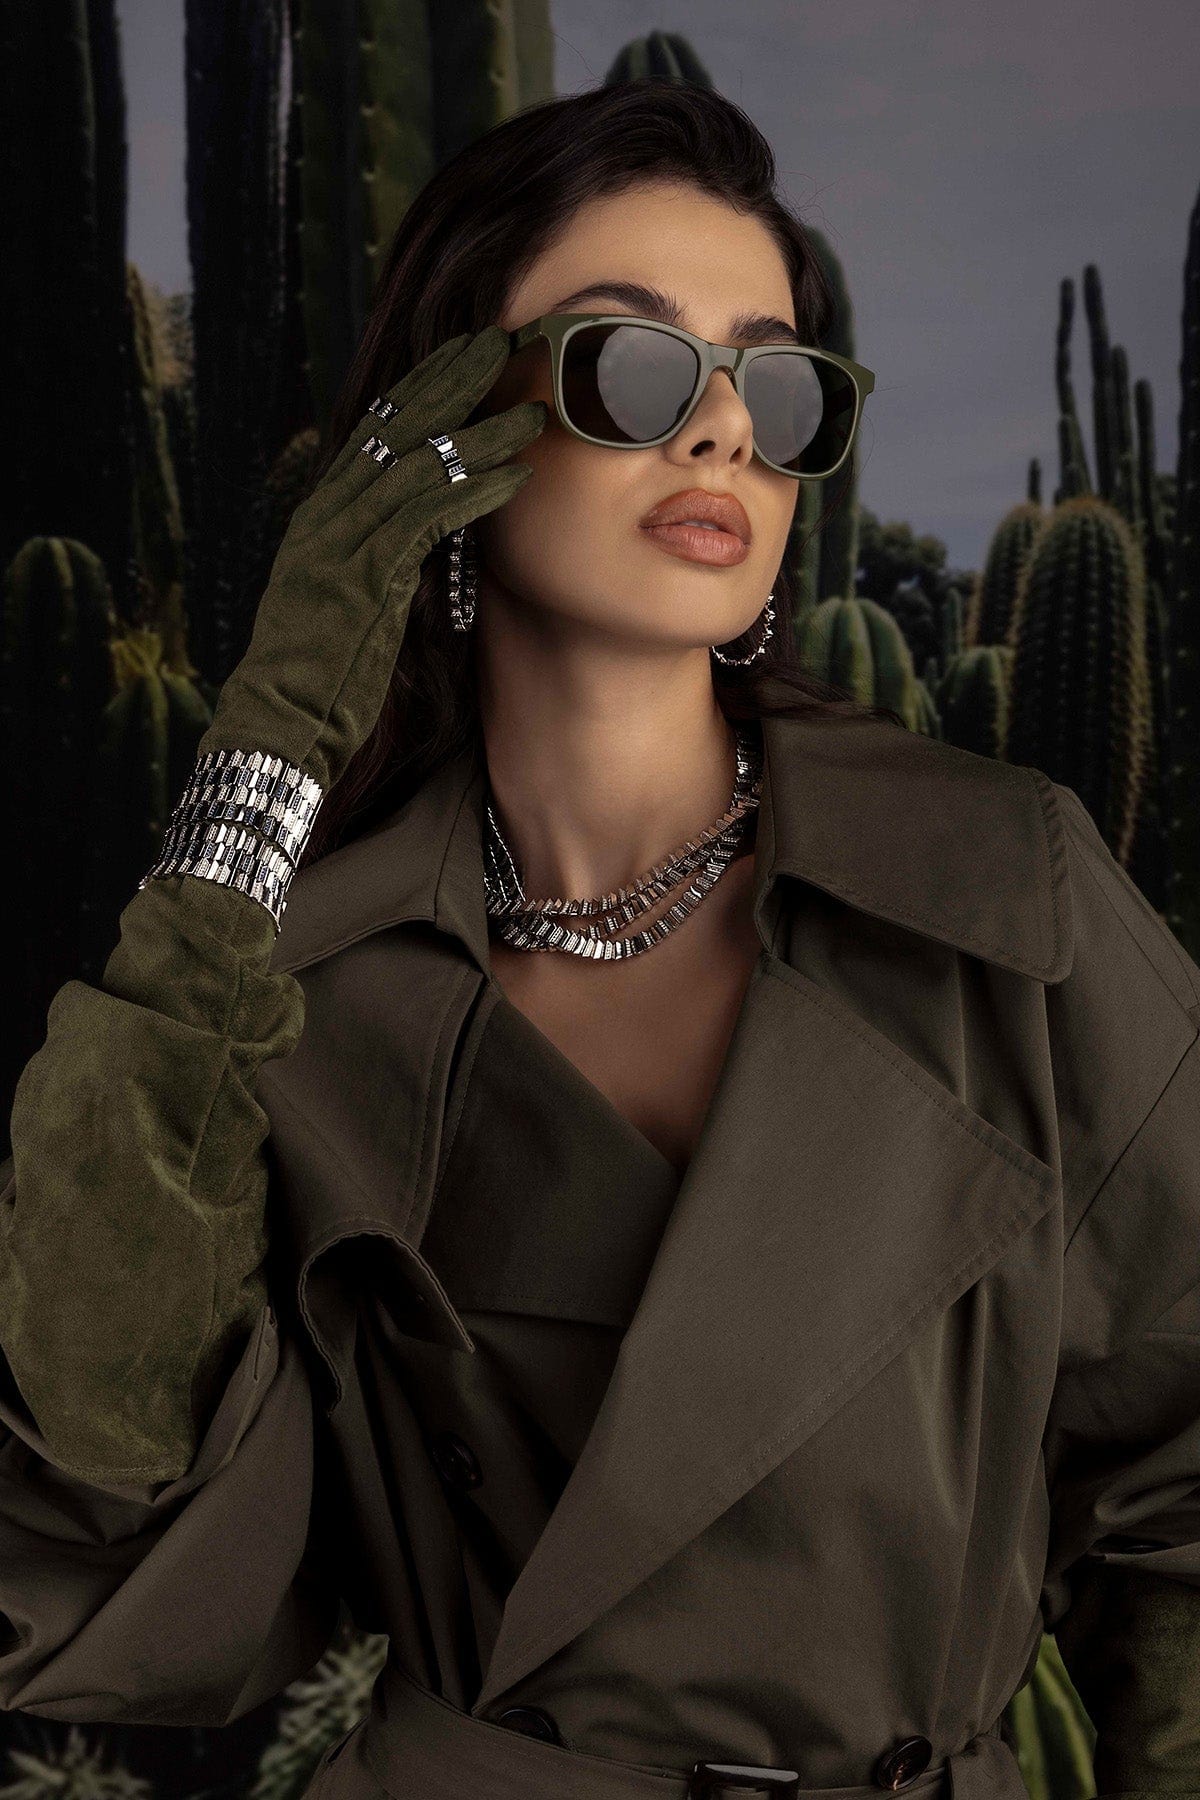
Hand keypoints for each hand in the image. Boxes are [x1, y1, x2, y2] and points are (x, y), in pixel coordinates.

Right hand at [197, 324, 546, 796]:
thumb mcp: (344, 606)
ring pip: (420, 462)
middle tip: (499, 342)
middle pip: (394, 426)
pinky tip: (514, 475)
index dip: (420, 388)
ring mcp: (342, 540)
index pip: (373, 431)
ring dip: (481, 433)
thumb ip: (374, 564)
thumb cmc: (315, 679)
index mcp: (319, 516)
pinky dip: (475, 490)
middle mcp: (326, 515)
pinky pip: (429, 515)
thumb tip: (416, 547)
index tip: (461, 357)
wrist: (277, 723)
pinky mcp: (366, 574)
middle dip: (450, 380)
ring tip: (531, 411)